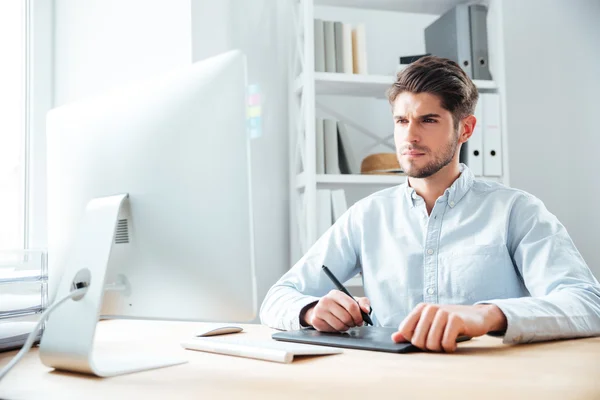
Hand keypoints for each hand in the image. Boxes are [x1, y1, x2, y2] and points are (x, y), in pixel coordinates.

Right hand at [303, 290, 370, 331]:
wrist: (322, 310)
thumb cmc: (340, 306)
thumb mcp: (352, 301)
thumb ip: (363, 302)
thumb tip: (366, 310)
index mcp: (335, 294)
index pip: (351, 306)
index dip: (358, 316)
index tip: (360, 321)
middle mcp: (325, 300)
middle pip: (346, 317)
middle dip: (352, 323)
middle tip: (352, 323)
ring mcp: (319, 310)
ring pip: (339, 326)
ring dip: (345, 328)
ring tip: (344, 324)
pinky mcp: (315, 321)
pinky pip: (332, 331)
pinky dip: (336, 331)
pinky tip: (335, 325)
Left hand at [391, 303, 506, 352]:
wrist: (476, 316)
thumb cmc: (449, 322)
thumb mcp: (429, 324)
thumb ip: (411, 331)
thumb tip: (394, 338)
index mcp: (420, 308)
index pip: (404, 331)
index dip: (413, 340)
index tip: (425, 338)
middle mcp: (429, 309)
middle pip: (417, 340)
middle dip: (428, 347)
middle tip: (438, 342)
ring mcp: (443, 313)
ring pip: (431, 343)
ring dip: (440, 348)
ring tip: (446, 342)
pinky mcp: (456, 320)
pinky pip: (446, 343)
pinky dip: (450, 347)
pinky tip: (454, 343)